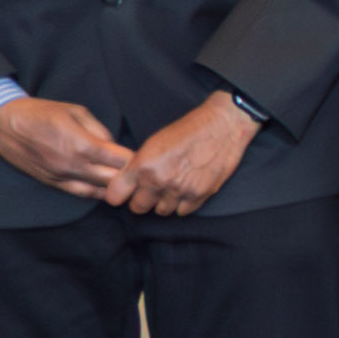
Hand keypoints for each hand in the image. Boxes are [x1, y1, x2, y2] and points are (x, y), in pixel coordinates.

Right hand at [0, 94, 144, 203]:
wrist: (3, 122)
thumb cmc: (40, 112)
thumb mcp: (76, 111)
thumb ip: (99, 130)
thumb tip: (113, 146)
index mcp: (81, 144)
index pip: (119, 160)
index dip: (134, 160)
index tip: (145, 158)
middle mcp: (71, 164)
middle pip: (112, 180)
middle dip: (128, 177)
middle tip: (140, 173)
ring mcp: (60, 176)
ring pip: (97, 191)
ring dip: (113, 188)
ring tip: (126, 183)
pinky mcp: (50, 182)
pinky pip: (79, 193)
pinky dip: (95, 192)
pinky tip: (105, 188)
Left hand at [119, 92, 258, 216]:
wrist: (222, 126)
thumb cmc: (188, 130)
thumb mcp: (154, 143)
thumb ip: (137, 166)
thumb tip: (127, 185)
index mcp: (143, 165)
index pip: (115, 196)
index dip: (119, 194)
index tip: (125, 192)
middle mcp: (159, 181)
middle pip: (138, 208)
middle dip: (142, 200)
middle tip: (151, 189)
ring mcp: (180, 190)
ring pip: (161, 211)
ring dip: (164, 202)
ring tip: (172, 186)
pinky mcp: (199, 196)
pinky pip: (182, 211)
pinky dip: (183, 203)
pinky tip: (187, 188)